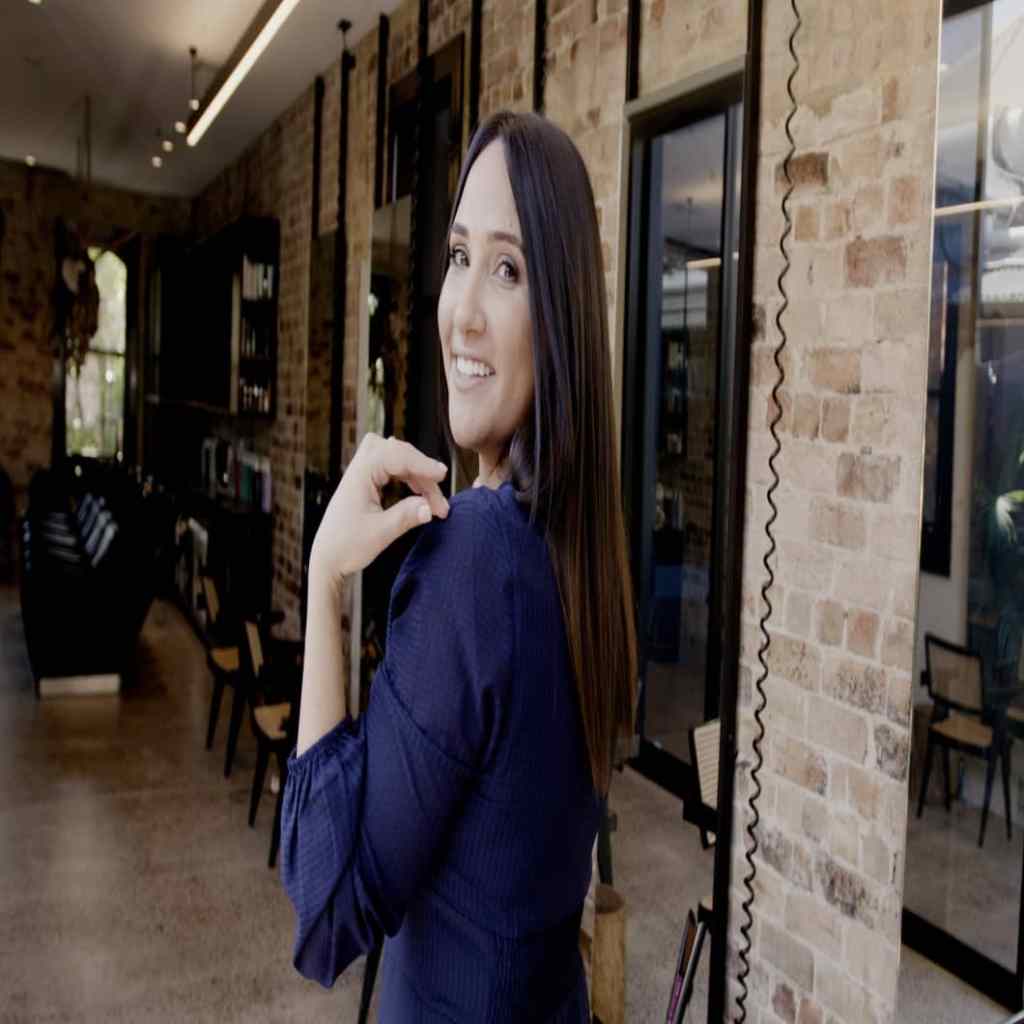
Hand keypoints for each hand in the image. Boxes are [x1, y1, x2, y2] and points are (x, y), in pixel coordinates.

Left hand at [311, 433, 449, 585]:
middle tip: (438, 502)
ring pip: (398, 459)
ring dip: (418, 476)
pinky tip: (420, 496)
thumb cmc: (346, 547)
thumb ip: (406, 517)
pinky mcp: (366, 482)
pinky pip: (393, 469)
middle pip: (398, 453)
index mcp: (359, 476)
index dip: (422, 463)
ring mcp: (362, 474)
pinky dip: (410, 479)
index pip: (396, 456)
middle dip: (422, 472)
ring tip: (433, 504)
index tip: (442, 476)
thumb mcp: (380, 534)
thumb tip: (430, 507)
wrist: (327, 559)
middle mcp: (359, 469)